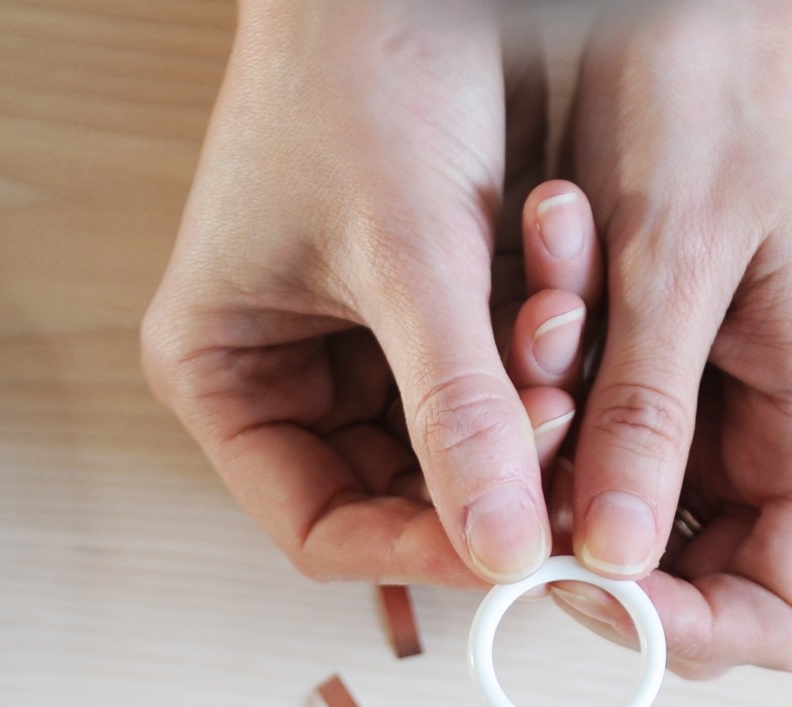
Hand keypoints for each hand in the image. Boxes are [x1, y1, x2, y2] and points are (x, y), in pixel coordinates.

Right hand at [142, 0, 573, 586]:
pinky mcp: (436, 311)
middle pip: (401, 498)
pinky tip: (569, 304)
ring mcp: (364, 346)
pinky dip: (543, 358)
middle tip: (566, 442)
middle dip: (491, 475)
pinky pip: (501, 380)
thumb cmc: (362, 68)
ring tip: (565, 337)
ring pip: (465, 446)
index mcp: (222, 373)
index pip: (320, 527)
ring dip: (529, 413)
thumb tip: (504, 553)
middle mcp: (286, 373)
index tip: (512, 546)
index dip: (416, 552)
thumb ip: (457, 410)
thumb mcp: (408, 253)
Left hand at [554, 0, 791, 675]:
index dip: (688, 630)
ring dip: (553, 460)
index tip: (591, 575)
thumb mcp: (675, 251)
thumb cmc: (718, 90)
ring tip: (534, 336)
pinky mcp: (643, 375)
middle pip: (687, 589)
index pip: (783, 616)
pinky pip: (579, 442)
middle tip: (525, 463)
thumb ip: (649, 413)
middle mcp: (763, 438)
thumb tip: (615, 564)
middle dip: (592, 543)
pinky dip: (538, 403)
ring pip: (615, 520)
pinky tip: (527, 313)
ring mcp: (704, 412)